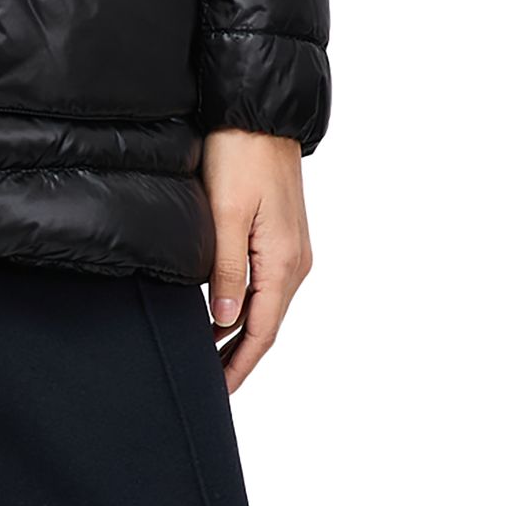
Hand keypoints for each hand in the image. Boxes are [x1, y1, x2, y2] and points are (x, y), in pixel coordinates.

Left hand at [200, 129, 311, 393]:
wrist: (260, 114)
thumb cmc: (241, 155)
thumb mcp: (226, 216)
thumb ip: (226, 272)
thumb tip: (224, 321)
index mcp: (283, 263)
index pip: (262, 332)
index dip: (239, 366)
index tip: (218, 392)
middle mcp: (295, 263)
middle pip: (266, 326)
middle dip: (239, 358)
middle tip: (210, 385)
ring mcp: (291, 250)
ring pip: (265, 307)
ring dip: (240, 335)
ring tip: (210, 358)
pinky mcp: (282, 237)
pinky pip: (265, 286)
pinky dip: (244, 308)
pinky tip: (220, 315)